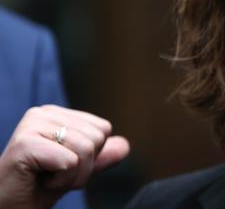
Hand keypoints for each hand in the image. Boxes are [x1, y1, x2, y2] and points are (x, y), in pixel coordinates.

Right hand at [0, 105, 129, 208]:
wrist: (9, 208)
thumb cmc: (38, 188)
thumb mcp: (77, 170)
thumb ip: (100, 157)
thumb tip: (125, 145)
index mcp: (57, 113)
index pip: (103, 129)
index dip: (91, 156)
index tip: (62, 165)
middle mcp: (43, 113)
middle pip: (96, 139)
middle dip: (82, 168)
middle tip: (53, 175)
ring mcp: (31, 125)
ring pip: (85, 150)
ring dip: (70, 176)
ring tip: (46, 177)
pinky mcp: (24, 143)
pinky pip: (69, 162)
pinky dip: (60, 180)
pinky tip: (38, 180)